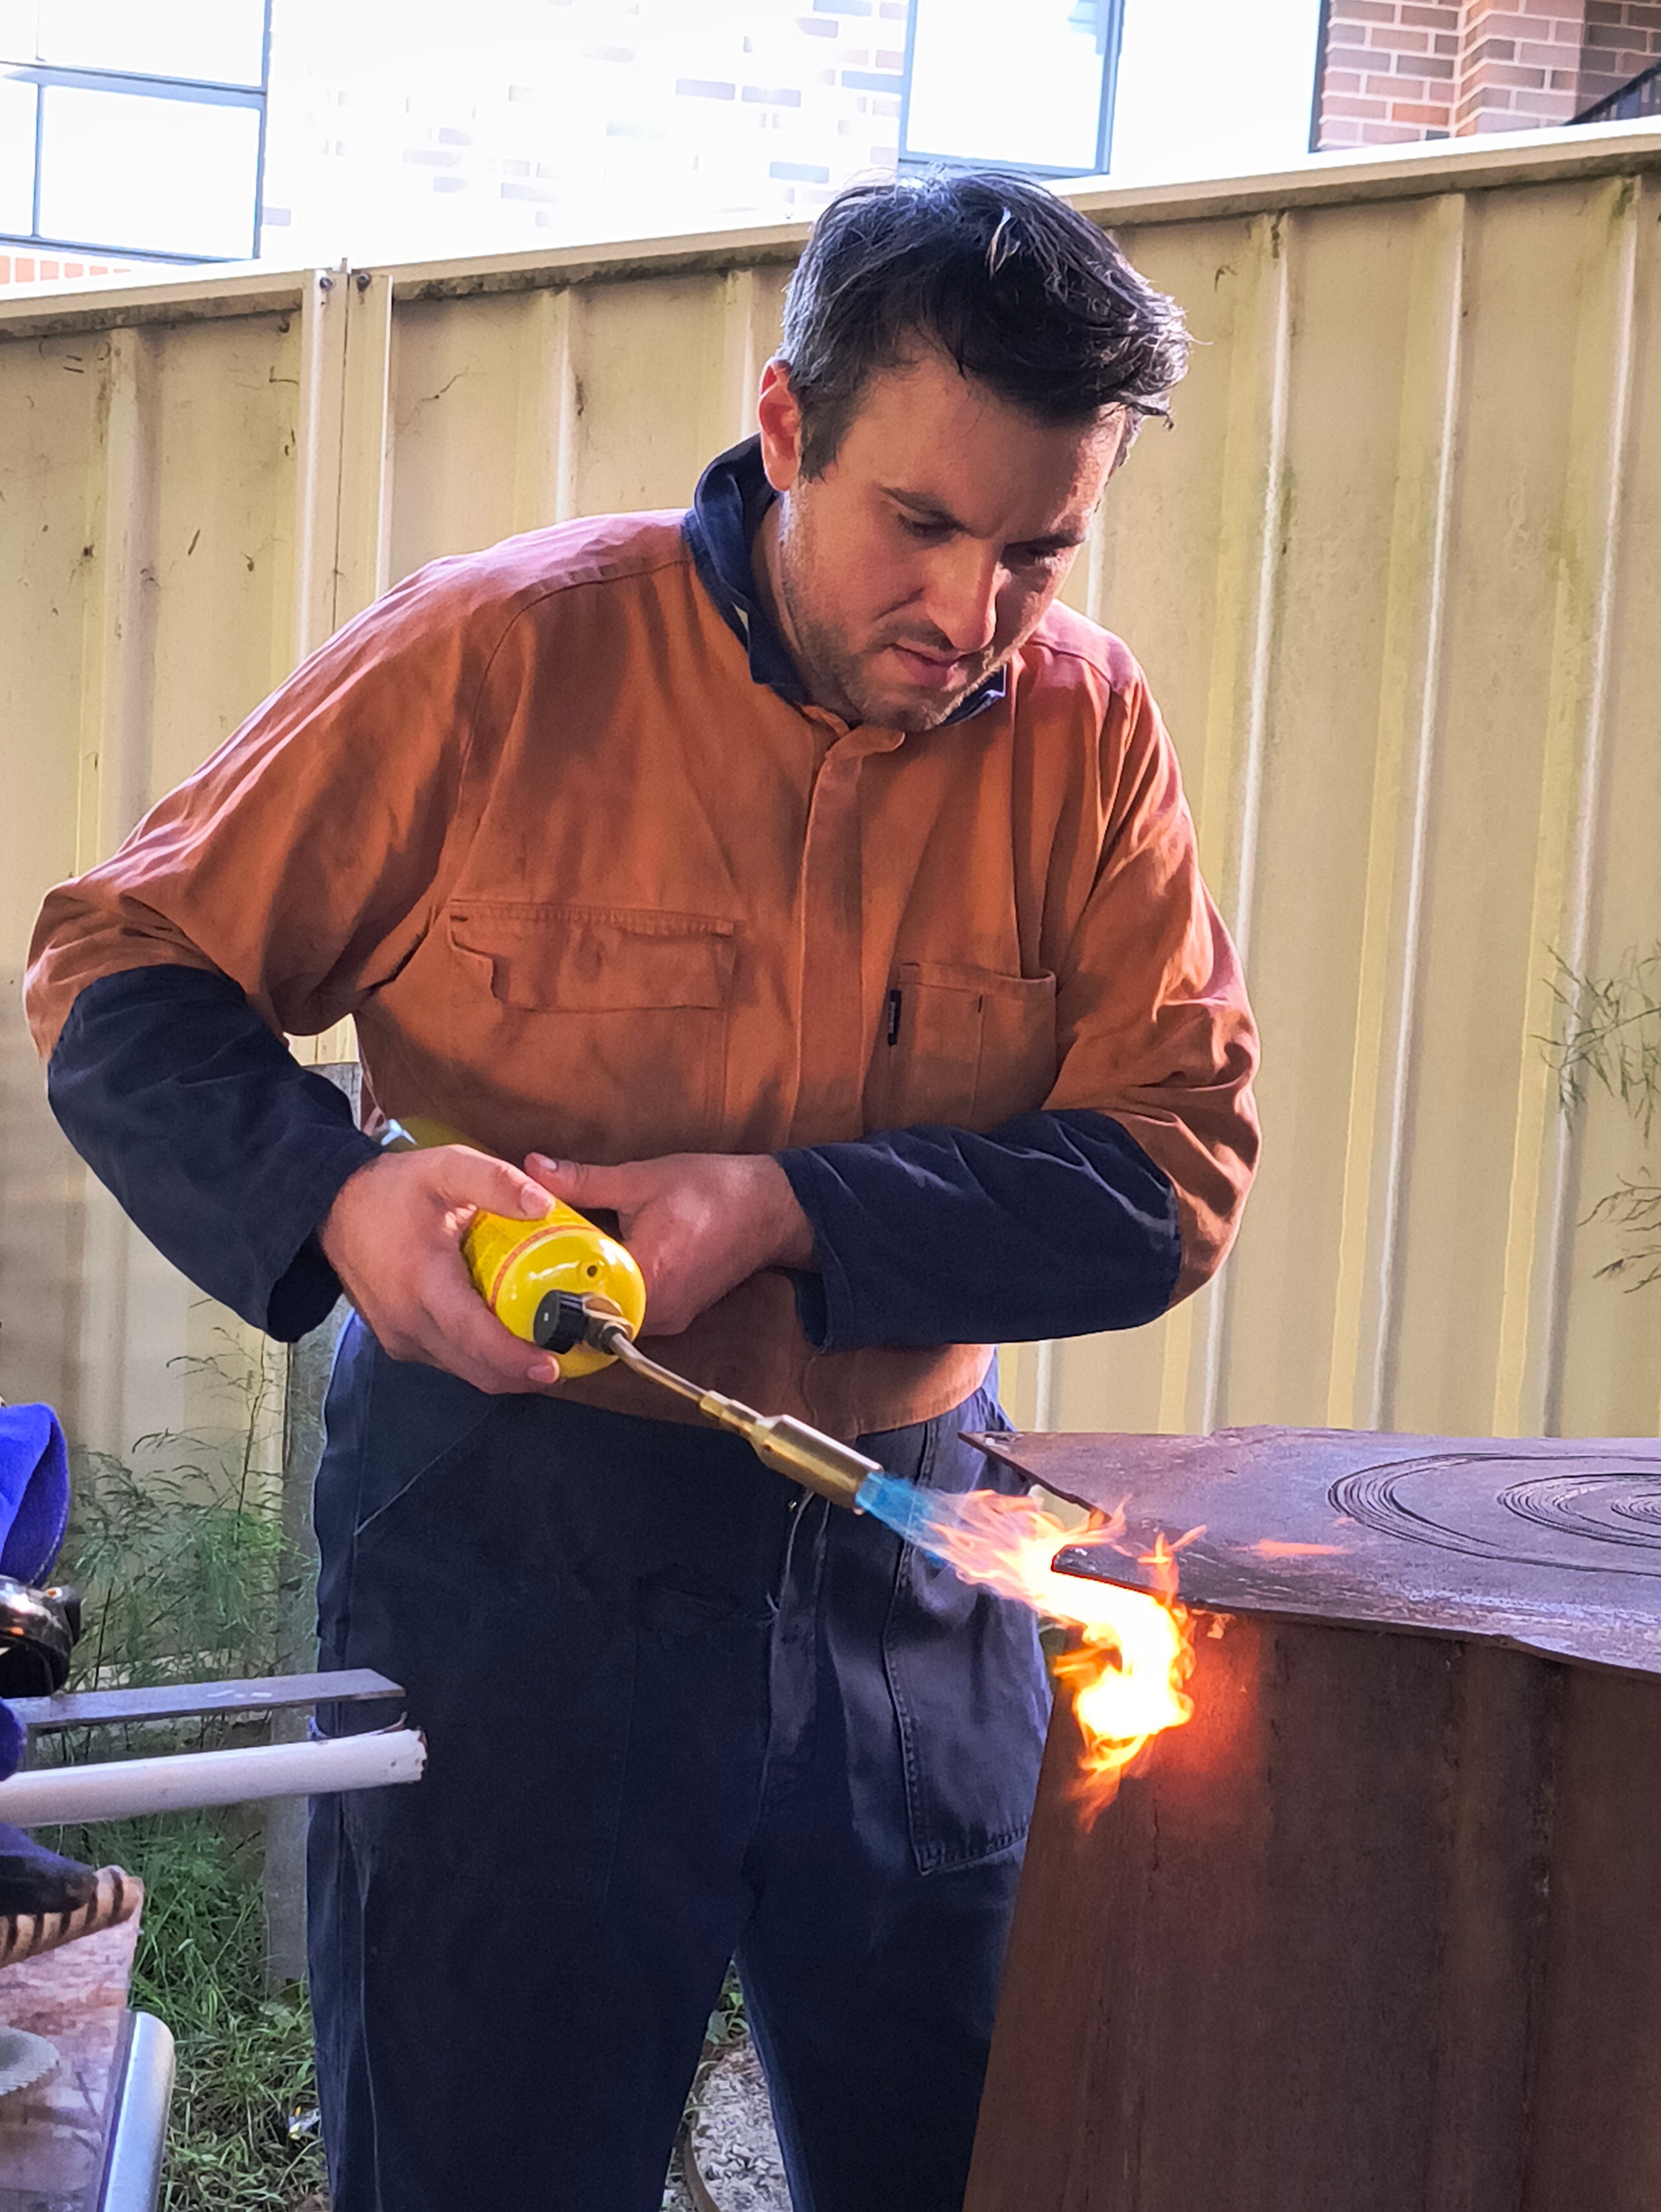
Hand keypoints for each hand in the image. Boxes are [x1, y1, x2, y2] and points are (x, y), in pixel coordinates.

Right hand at [319, 1145, 562, 1392]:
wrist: (332, 1207)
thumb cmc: (391, 1189)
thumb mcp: (446, 1168)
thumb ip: (496, 1181)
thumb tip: (544, 1205)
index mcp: (423, 1282)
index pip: (475, 1337)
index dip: (516, 1358)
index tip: (554, 1366)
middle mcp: (409, 1321)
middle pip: (476, 1367)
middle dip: (524, 1372)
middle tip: (567, 1360)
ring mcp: (400, 1337)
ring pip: (464, 1370)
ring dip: (504, 1369)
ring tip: (545, 1351)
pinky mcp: (398, 1341)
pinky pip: (448, 1361)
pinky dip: (480, 1359)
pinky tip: (505, 1340)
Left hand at [527, 1151, 813, 1337]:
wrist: (771, 1208)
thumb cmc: (713, 1190)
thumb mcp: (641, 1179)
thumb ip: (583, 1180)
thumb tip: (531, 1168)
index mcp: (648, 1274)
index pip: (582, 1298)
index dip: (546, 1291)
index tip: (515, 1282)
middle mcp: (658, 1309)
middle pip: (592, 1319)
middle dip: (558, 1301)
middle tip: (522, 1282)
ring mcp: (670, 1317)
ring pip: (611, 1323)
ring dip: (584, 1301)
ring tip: (549, 1279)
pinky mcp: (676, 1314)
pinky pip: (630, 1317)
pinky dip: (608, 1300)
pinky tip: (590, 1277)